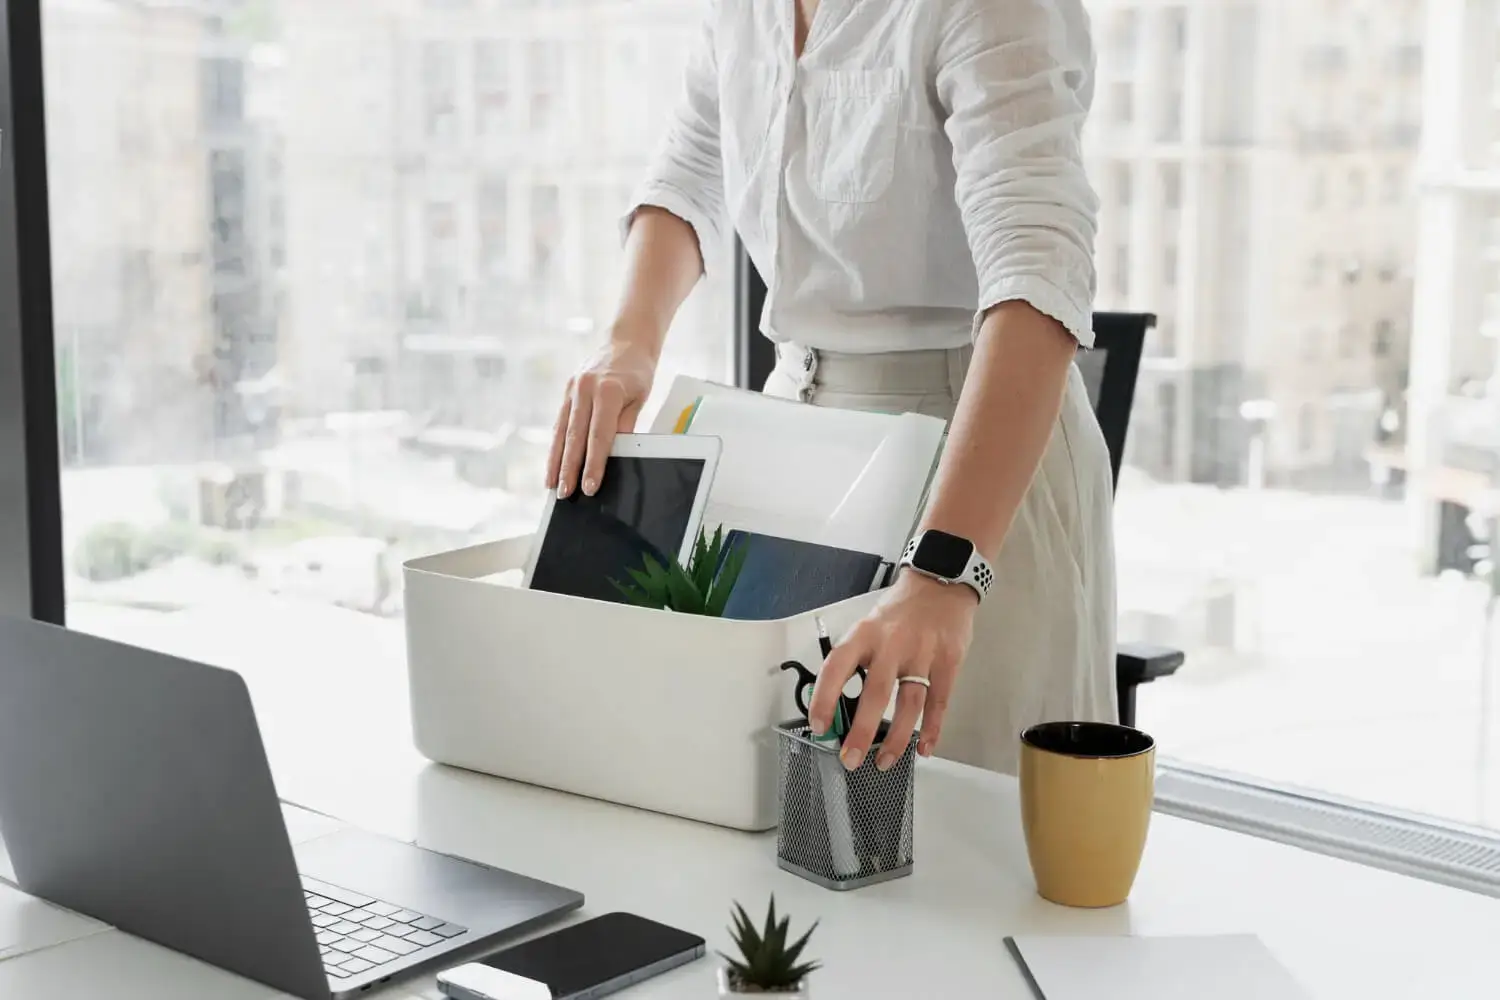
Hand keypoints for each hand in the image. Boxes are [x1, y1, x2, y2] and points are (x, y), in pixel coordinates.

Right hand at [545, 338, 656, 497]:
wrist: (626, 340)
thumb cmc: (638, 371)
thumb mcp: (639, 398)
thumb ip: (626, 425)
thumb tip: (615, 456)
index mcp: (608, 391)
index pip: (599, 437)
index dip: (593, 464)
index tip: (589, 487)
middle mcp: (586, 389)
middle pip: (575, 437)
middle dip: (568, 468)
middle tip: (564, 494)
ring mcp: (573, 389)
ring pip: (561, 431)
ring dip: (555, 460)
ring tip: (551, 484)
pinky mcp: (567, 391)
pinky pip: (560, 422)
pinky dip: (556, 444)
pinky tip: (553, 462)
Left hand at [809, 570, 977, 770]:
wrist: (940, 584)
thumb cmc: (899, 613)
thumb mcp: (869, 627)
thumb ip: (856, 661)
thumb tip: (834, 705)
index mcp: (864, 634)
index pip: (837, 667)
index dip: (824, 697)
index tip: (819, 725)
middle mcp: (892, 644)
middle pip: (876, 693)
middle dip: (861, 731)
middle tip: (850, 759)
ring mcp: (923, 653)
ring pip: (909, 703)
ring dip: (896, 738)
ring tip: (884, 760)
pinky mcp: (948, 661)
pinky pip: (939, 701)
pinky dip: (931, 728)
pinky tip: (923, 747)